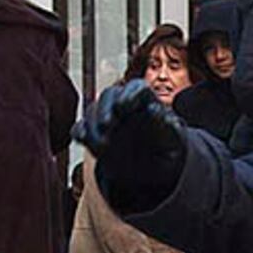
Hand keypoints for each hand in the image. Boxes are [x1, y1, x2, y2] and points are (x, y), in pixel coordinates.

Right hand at [92, 79, 186, 210]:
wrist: (155, 164)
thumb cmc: (167, 146)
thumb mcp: (172, 138)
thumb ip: (165, 124)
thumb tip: (154, 110)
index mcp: (146, 99)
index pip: (136, 87)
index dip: (129, 94)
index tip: (124, 106)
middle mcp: (124, 102)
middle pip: (110, 94)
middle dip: (106, 108)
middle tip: (108, 125)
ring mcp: (107, 115)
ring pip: (93, 110)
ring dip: (94, 125)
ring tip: (104, 146)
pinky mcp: (94, 131)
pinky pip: (82, 126)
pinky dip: (80, 131)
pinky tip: (81, 138)